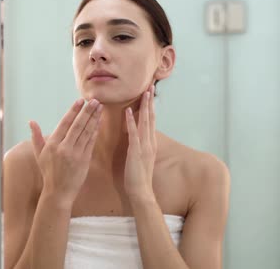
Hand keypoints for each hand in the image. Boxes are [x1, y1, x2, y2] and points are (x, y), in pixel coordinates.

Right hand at [29, 99, 101, 205]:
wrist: (59, 192)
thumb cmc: (48, 172)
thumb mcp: (39, 154)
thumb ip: (36, 137)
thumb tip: (31, 121)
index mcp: (53, 144)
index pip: (65, 123)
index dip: (74, 111)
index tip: (80, 101)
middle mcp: (64, 147)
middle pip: (78, 125)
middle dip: (87, 111)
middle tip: (95, 100)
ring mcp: (76, 154)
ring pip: (87, 132)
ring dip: (94, 119)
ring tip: (100, 108)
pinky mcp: (85, 160)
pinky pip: (91, 142)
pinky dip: (96, 131)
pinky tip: (99, 122)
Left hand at [124, 86, 156, 202]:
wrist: (141, 191)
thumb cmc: (138, 177)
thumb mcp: (140, 159)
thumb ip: (140, 147)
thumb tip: (137, 138)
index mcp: (150, 144)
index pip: (151, 122)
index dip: (150, 108)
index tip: (149, 96)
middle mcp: (149, 142)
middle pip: (151, 118)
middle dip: (150, 103)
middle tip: (150, 88)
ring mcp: (144, 146)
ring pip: (145, 123)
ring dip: (144, 107)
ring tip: (143, 94)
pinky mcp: (136, 151)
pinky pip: (133, 133)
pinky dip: (131, 122)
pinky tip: (128, 111)